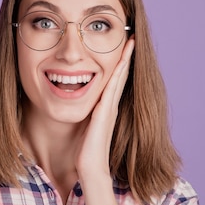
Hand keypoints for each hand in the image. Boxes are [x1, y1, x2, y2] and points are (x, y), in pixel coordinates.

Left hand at [76, 39, 134, 185]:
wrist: (91, 168)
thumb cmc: (85, 152)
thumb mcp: (84, 127)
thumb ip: (85, 116)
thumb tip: (74, 104)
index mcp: (106, 108)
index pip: (113, 80)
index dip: (118, 63)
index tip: (122, 46)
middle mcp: (111, 106)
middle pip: (120, 75)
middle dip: (125, 56)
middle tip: (130, 36)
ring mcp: (110, 108)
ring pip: (119, 78)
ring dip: (124, 59)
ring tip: (129, 42)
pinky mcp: (105, 112)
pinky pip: (112, 88)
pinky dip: (117, 74)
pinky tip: (120, 61)